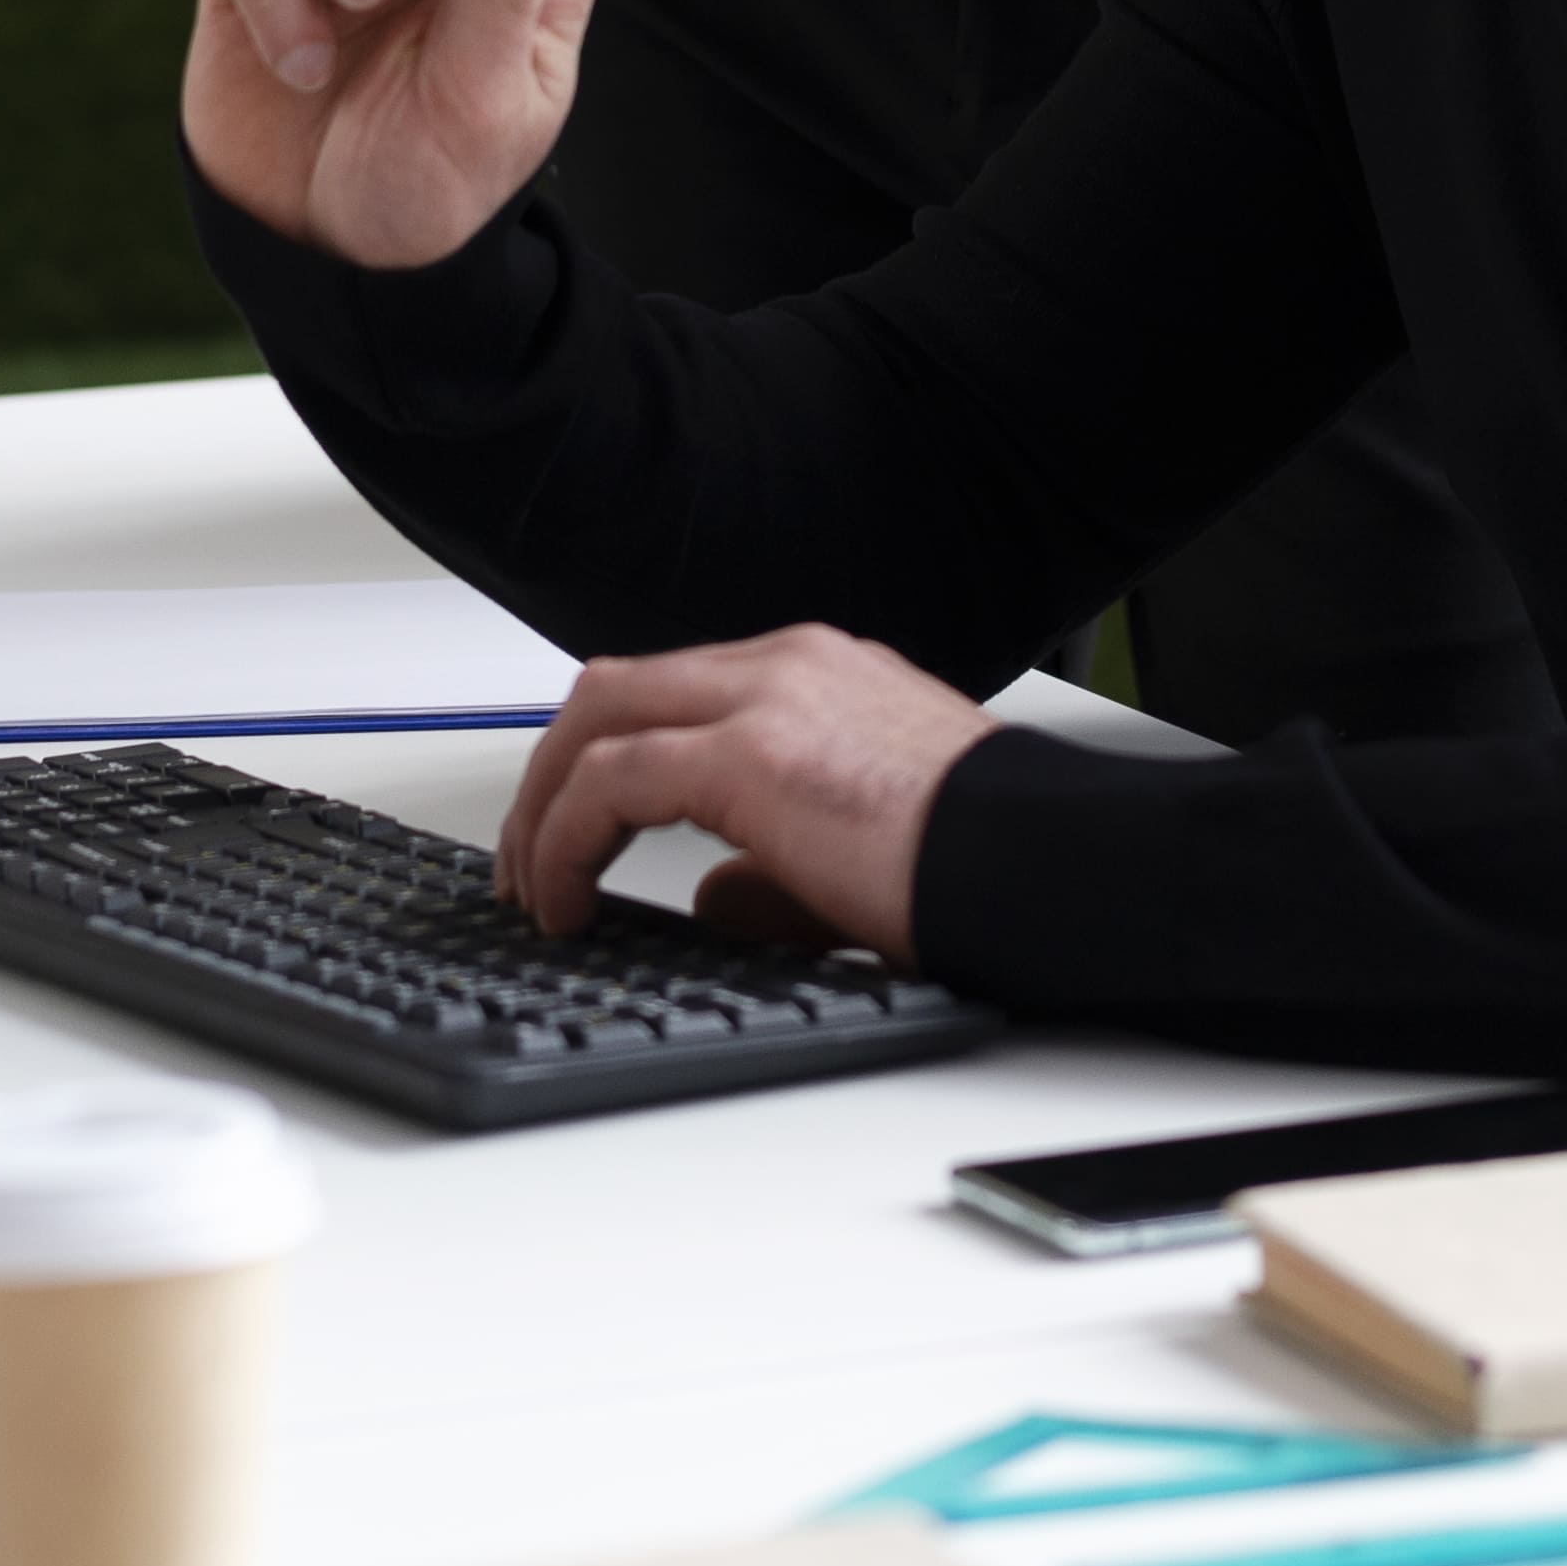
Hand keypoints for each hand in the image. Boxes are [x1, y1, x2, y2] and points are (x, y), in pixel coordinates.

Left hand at [495, 628, 995, 962]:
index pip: (674, 690)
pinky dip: (565, 839)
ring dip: (543, 806)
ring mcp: (767, 696)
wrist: (1040, 862)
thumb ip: (769, 872)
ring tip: (531, 887)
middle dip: (550, 774)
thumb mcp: (854, 859)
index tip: (575, 832)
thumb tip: (707, 900)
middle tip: (525, 859)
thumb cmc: (977, 861)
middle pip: (614, 688)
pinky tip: (564, 900)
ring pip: (596, 716)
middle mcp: (786, 665)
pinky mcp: (749, 752)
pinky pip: (610, 781)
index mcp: (816, 674)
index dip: (602, 760)